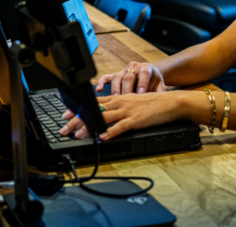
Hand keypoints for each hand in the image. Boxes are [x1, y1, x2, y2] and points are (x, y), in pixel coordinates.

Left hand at [60, 91, 181, 140]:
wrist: (170, 102)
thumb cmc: (153, 104)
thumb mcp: (132, 102)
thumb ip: (119, 107)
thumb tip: (106, 115)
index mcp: (119, 98)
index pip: (94, 102)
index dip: (79, 108)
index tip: (66, 114)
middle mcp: (120, 103)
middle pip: (94, 110)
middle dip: (77, 119)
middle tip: (65, 127)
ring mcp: (128, 111)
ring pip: (104, 118)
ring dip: (90, 127)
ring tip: (78, 134)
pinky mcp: (136, 120)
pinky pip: (120, 126)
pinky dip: (110, 132)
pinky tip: (102, 137)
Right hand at [94, 61, 165, 94]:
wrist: (150, 75)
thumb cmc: (154, 82)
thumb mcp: (160, 85)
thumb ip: (159, 92)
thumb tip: (160, 101)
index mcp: (147, 67)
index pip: (144, 73)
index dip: (142, 83)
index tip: (141, 93)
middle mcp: (134, 67)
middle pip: (129, 76)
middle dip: (127, 89)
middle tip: (126, 100)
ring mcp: (123, 70)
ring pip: (117, 77)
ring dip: (115, 88)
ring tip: (115, 98)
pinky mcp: (116, 75)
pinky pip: (106, 77)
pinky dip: (101, 82)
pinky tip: (98, 89)